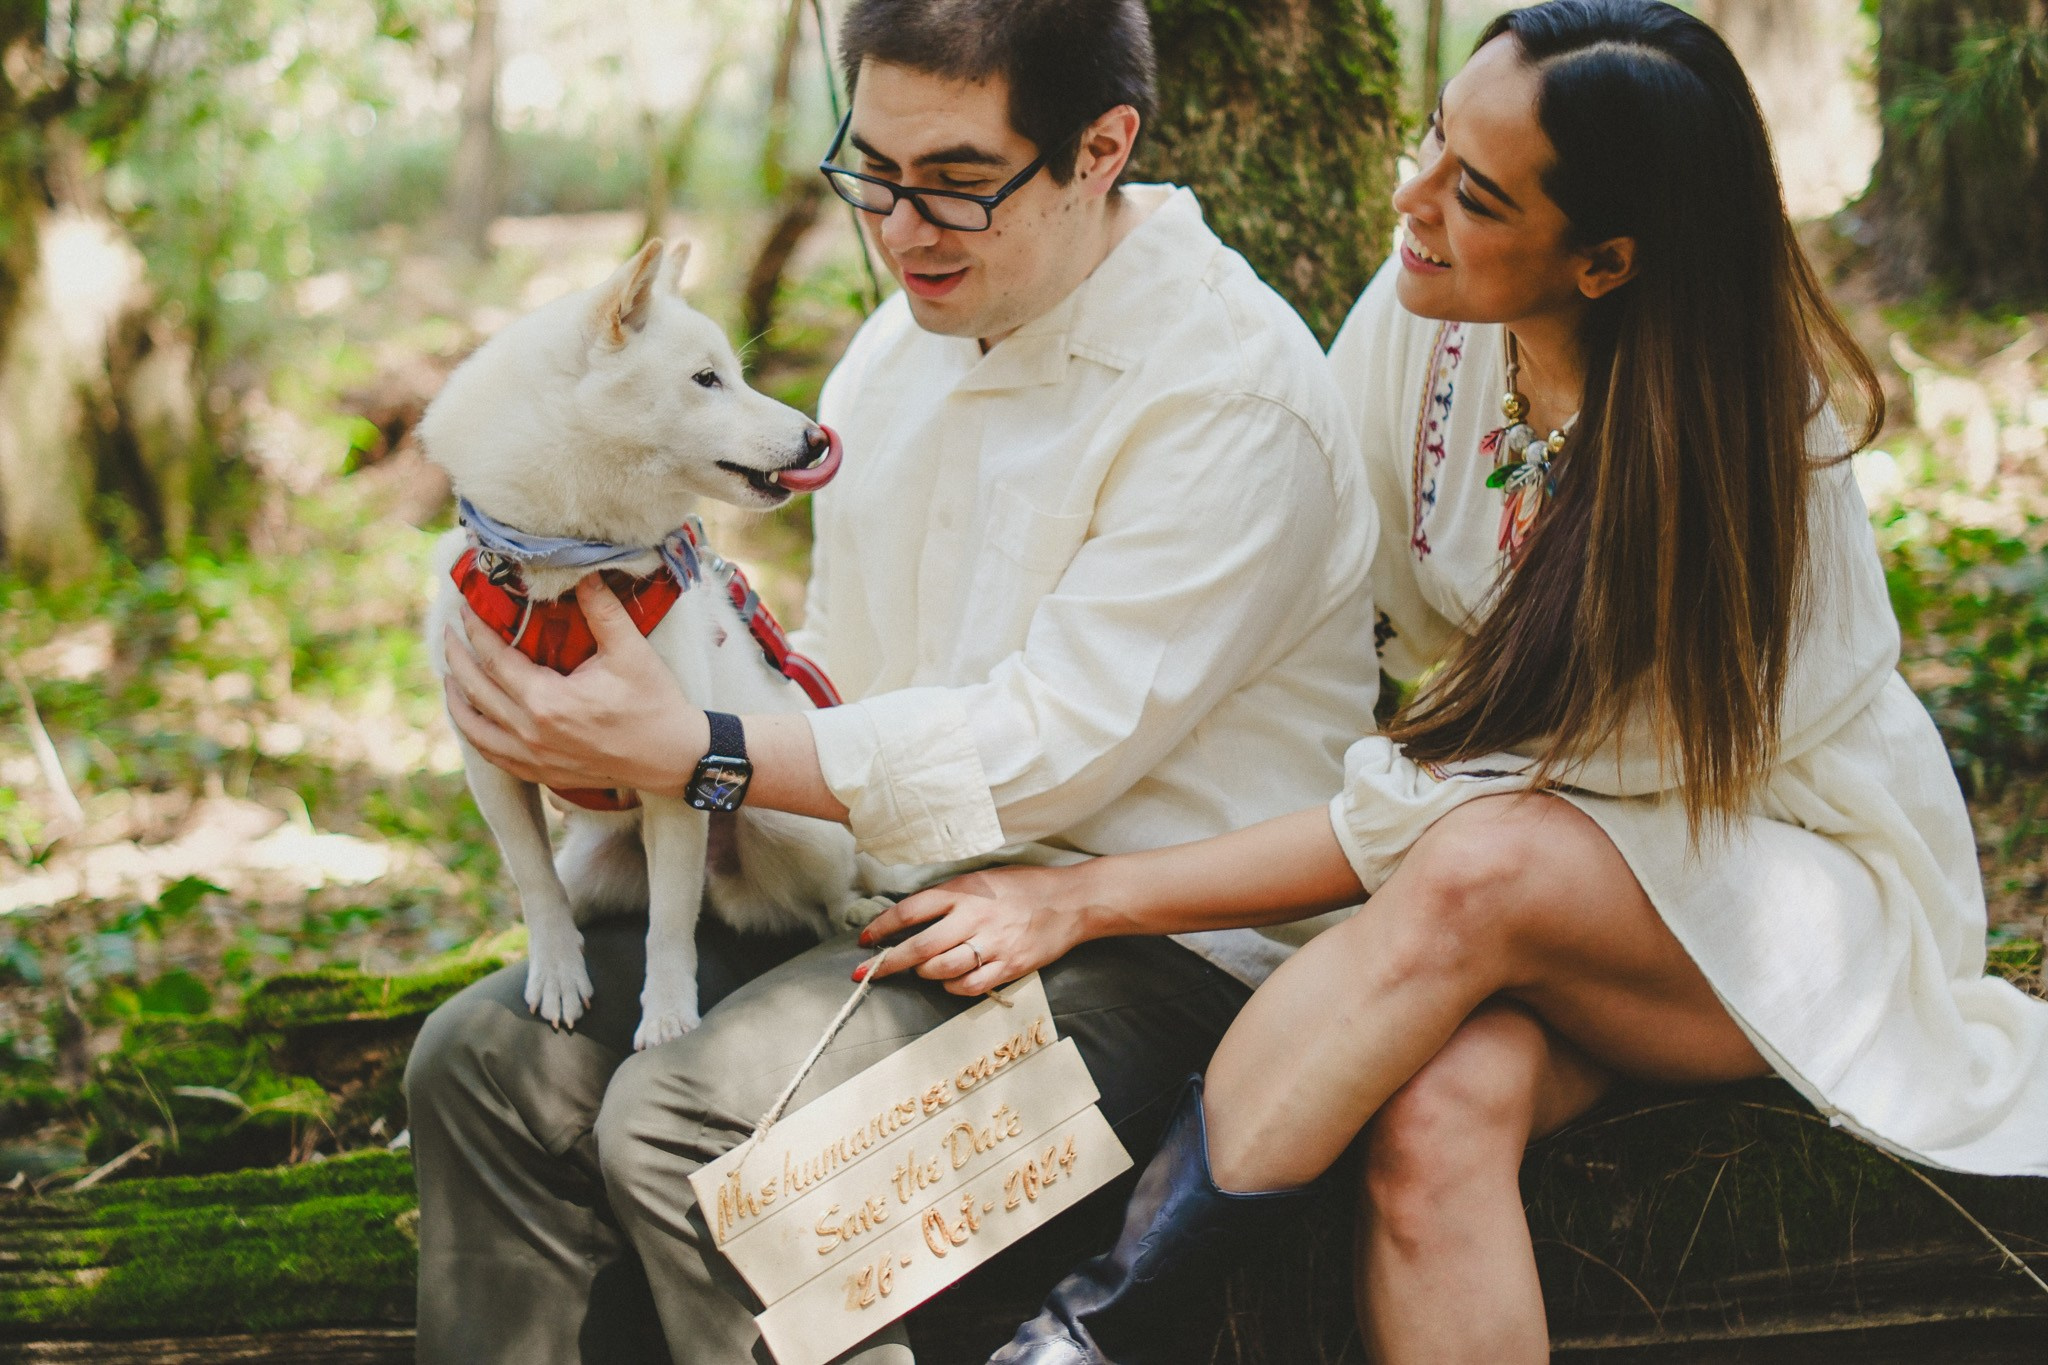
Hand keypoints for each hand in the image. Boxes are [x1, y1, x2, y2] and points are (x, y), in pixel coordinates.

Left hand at [443, 574, 708, 795]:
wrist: (673, 758)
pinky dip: (475, 734)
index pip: (495, 659)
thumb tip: (581, 570)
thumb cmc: (654, 704)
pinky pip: (492, 755)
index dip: (476, 630)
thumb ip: (601, 609)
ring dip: (456, 699)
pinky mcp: (541, 773)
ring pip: (475, 728)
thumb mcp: (630, 652)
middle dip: (457, 658)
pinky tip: (473, 719)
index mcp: (547, 701)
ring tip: (450, 675)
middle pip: (475, 691)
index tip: (465, 608)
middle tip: (447, 633)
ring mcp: (533, 758)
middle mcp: (530, 733)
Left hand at [858, 864, 1100, 994]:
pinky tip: (951, 980)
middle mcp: (975, 918)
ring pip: (941, 970)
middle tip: (866, 972)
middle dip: (887, 963)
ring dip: (923, 974)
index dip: (882, 927)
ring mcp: (992, 945)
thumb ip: (949, 897)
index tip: (864, 939)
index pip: (910, 910)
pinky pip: (970, 986)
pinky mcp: (1009, 966)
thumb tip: (911, 916)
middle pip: (919, 947)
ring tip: (922, 969)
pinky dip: (952, 987)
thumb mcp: (982, 879)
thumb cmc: (1024, 887)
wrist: (1071, 901)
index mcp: (964, 892)